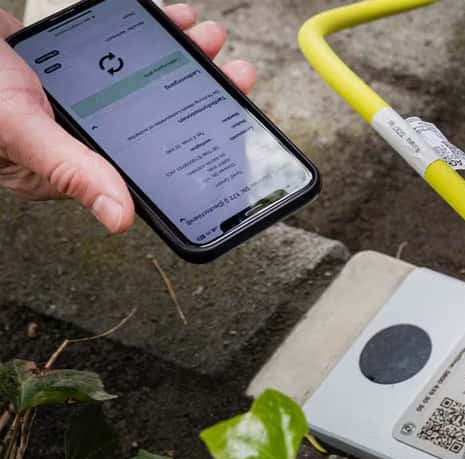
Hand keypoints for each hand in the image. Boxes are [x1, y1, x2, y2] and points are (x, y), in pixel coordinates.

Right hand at [0, 5, 254, 231]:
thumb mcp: (21, 128)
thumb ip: (72, 170)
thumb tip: (120, 221)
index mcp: (66, 166)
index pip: (145, 166)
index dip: (192, 147)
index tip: (232, 120)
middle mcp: (73, 134)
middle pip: (152, 119)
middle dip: (195, 90)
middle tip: (232, 68)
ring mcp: (69, 98)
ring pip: (139, 81)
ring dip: (177, 57)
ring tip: (205, 34)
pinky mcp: (62, 65)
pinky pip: (114, 53)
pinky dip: (143, 35)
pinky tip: (168, 18)